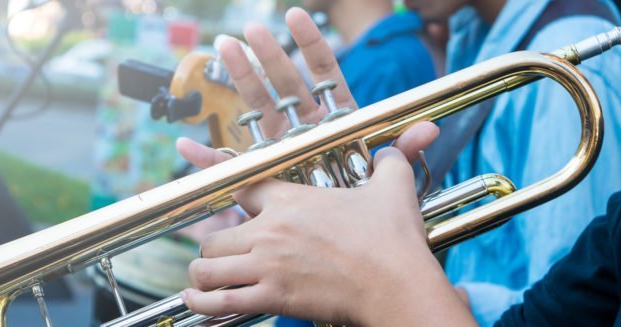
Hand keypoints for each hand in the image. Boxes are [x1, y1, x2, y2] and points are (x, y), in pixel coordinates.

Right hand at [175, 6, 436, 240]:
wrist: (349, 238)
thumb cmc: (368, 202)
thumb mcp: (387, 175)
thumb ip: (403, 152)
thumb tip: (431, 131)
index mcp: (334, 120)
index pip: (324, 73)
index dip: (311, 44)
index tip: (295, 16)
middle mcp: (305, 128)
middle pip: (285, 84)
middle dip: (267, 56)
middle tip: (249, 31)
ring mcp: (282, 148)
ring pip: (258, 108)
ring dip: (239, 81)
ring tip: (223, 50)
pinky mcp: (264, 176)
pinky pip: (234, 166)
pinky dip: (210, 160)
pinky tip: (189, 147)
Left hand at [182, 148, 472, 325]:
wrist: (397, 284)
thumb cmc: (393, 239)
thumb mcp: (393, 188)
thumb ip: (391, 161)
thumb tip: (394, 148)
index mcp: (292, 200)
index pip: (240, 183)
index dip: (217, 175)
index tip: (195, 165)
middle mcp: (272, 230)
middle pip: (216, 234)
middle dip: (216, 244)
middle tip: (224, 252)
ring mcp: (269, 265)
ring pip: (210, 266)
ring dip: (205, 273)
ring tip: (205, 278)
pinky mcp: (274, 297)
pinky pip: (221, 300)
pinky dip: (203, 302)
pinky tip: (194, 300)